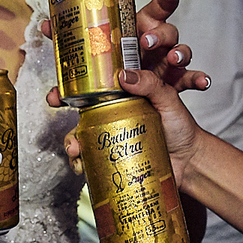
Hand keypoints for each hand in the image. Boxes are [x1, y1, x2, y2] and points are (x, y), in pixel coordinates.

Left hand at [38, 0, 210, 96]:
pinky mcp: (179, 86)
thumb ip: (77, 89)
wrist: (146, 123)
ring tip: (173, 59)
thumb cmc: (120, 93)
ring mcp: (169, 66)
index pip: (150, 13)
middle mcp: (155, 48)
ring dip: (178, 51)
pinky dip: (199, 79)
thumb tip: (52, 97)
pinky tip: (205, 82)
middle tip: (144, 40)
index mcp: (134, 38)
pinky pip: (192, 79)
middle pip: (164, 29)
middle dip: (158, 31)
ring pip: (181, 49)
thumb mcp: (98, 88)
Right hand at [56, 68, 207, 179]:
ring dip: (70, 140)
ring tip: (73, 150)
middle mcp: (114, 108)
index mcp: (125, 90)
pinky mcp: (112, 152)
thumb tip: (124, 75)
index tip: (58, 85)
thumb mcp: (169, 99)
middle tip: (53, 103)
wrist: (190, 163)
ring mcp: (111, 131)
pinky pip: (89, 155)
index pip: (95, 78)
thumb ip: (152, 83)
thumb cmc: (182, 127)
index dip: (72, 76)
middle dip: (61, 102)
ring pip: (80, 131)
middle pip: (79, 104)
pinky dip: (81, 161)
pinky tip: (80, 166)